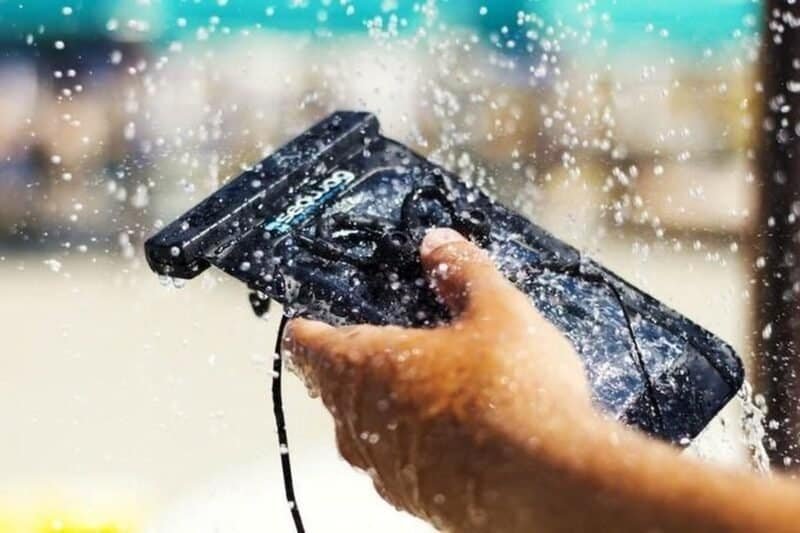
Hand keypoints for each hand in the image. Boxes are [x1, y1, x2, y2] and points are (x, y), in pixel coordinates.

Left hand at [283, 227, 595, 530]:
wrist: (553, 484)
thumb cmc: (513, 391)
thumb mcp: (497, 311)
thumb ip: (461, 271)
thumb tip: (437, 243)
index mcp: (365, 368)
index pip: (307, 344)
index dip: (307, 326)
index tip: (310, 319)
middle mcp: (361, 425)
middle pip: (336, 389)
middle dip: (355, 366)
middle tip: (387, 343)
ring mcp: (387, 470)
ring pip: (367, 431)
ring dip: (387, 407)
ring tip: (428, 387)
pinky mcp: (421, 501)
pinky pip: (402, 465)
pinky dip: (417, 444)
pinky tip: (459, 433)